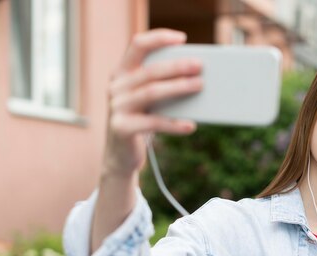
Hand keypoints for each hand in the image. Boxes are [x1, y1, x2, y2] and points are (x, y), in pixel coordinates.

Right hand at [104, 29, 202, 176]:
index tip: (182, 38)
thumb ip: (162, 85)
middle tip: (200, 66)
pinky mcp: (121, 128)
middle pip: (150, 70)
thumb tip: (197, 76)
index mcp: (122, 73)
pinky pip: (153, 123)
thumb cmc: (142, 122)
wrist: (121, 156)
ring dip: (178, 88)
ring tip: (200, 86)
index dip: (159, 38)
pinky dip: (174, 124)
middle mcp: (116, 87)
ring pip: (152, 92)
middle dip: (177, 66)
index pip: (138, 45)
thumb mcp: (149, 100)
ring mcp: (116, 107)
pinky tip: (191, 125)